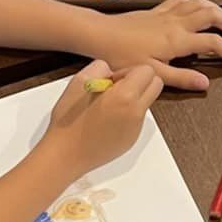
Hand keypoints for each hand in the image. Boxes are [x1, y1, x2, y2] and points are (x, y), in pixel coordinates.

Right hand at [42, 60, 160, 178]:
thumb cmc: (69, 121)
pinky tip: (105, 119)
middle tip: (115, 88)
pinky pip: (137, 119)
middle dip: (139, 82)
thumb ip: (101, 67)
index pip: (148, 71)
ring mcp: (136, 128)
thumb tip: (112, 71)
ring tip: (106, 105)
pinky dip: (127, 114)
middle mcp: (136, 113)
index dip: (129, 71)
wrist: (65, 154)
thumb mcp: (79, 81)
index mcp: (125, 97)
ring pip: (146, 102)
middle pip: (155, 85)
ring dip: (133, 98)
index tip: (113, 79)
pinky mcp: (131, 139)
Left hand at [99, 0, 221, 90]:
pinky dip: (195, 3)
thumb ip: (181, 78)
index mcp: (178, 40)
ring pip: (200, 3)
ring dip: (217, 10)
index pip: (214, 43)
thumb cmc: (122, 55)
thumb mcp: (153, 72)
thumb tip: (204, 83)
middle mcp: (176, 23)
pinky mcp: (158, 10)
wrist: (101, 35)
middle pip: (214, 15)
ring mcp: (168, 14)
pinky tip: (196, 10)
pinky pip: (182, 0)